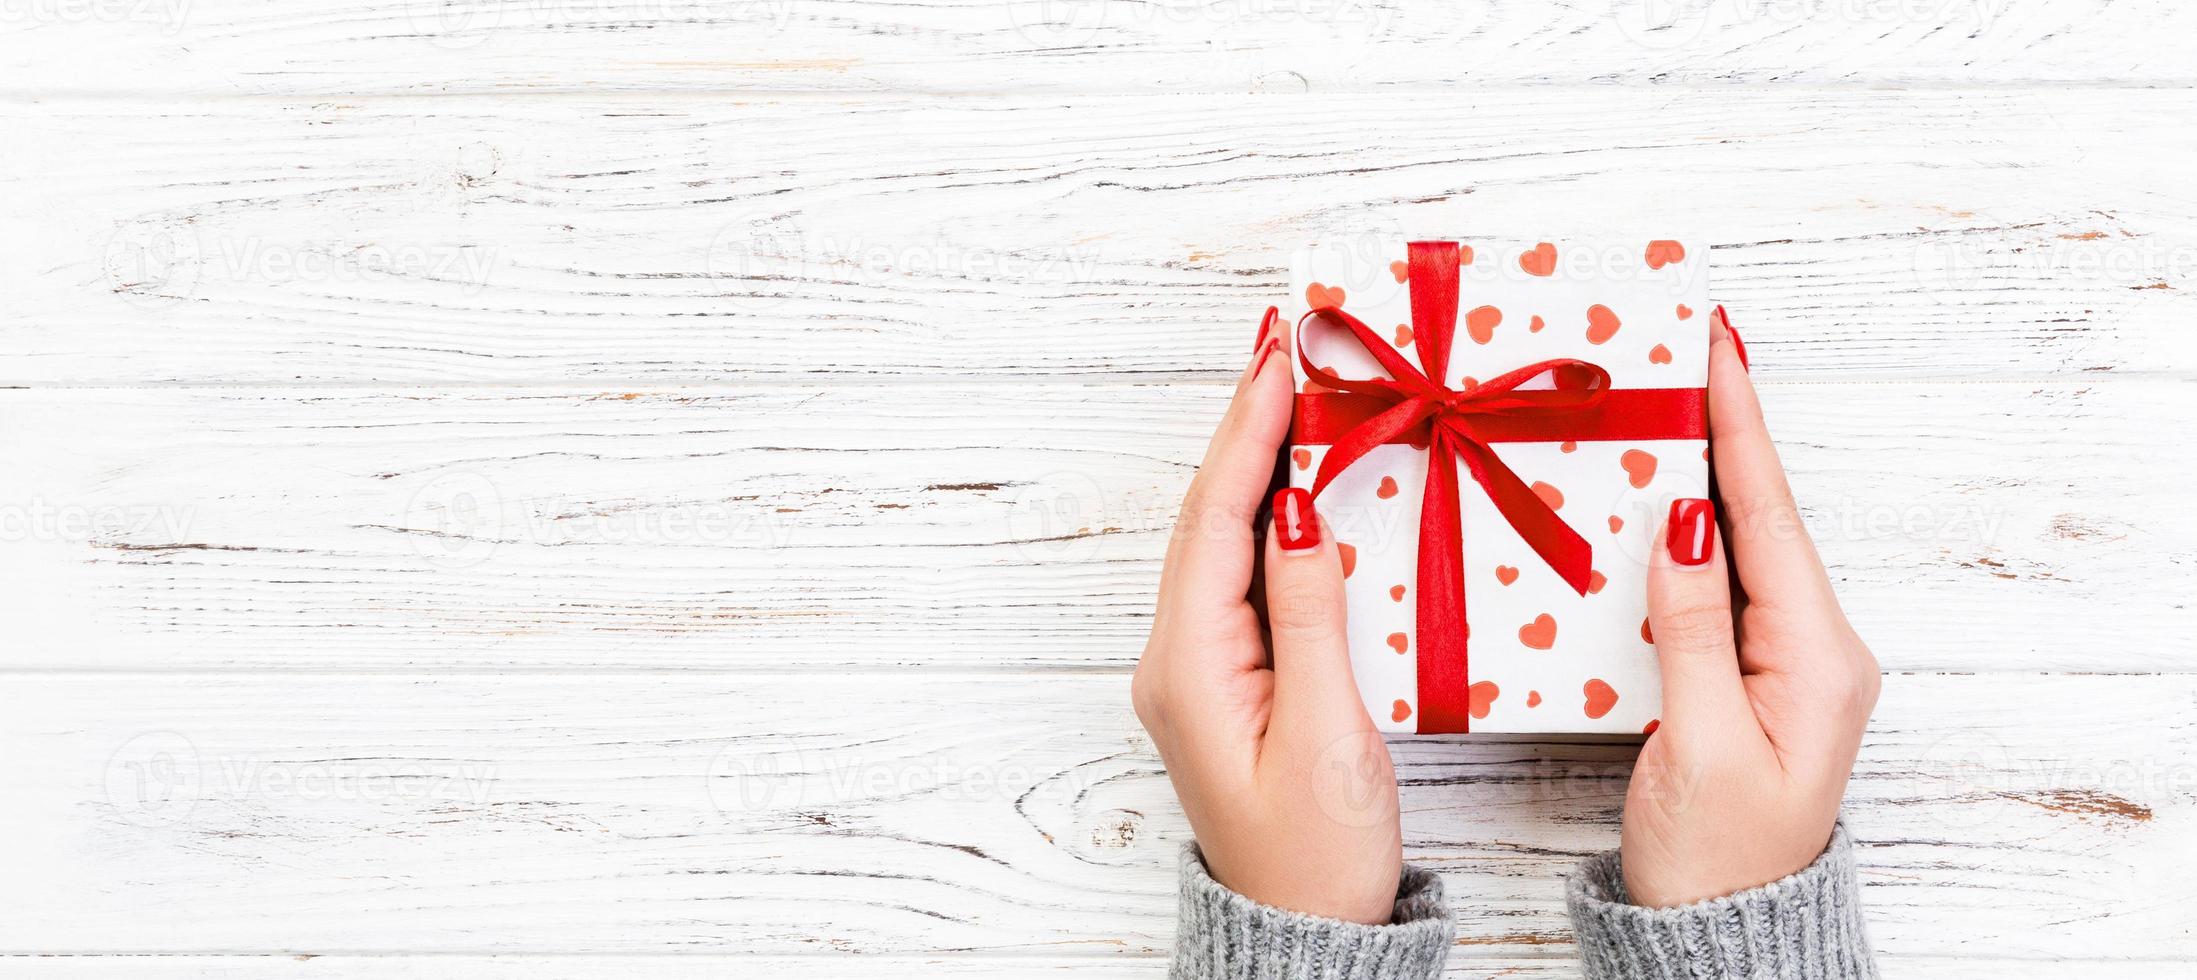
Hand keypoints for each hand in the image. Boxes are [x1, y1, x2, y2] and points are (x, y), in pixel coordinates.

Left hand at [1132, 311, 1401, 924]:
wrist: (1300, 939)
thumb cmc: (1317, 856)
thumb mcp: (1329, 736)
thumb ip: (1312, 619)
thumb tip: (1297, 513)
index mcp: (1191, 667)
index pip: (1216, 520)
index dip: (1248, 432)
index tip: (1279, 357)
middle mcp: (1179, 658)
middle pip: (1208, 517)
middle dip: (1247, 426)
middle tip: (1288, 342)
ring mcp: (1198, 669)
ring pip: (1223, 540)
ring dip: (1258, 462)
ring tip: (1295, 386)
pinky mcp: (1229, 680)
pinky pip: (1244, 576)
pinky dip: (1269, 516)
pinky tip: (1297, 482)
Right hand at [1623, 308, 1880, 907]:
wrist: (1722, 934)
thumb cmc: (1715, 855)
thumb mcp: (1699, 745)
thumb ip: (1692, 630)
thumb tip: (1685, 524)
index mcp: (1815, 658)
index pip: (1768, 516)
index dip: (1739, 425)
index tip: (1717, 345)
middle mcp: (1812, 648)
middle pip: (1759, 515)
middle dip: (1720, 428)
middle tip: (1682, 346)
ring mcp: (1784, 661)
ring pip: (1735, 544)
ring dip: (1700, 471)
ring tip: (1662, 399)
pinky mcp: (1749, 676)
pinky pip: (1716, 584)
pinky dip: (1683, 532)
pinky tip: (1655, 498)